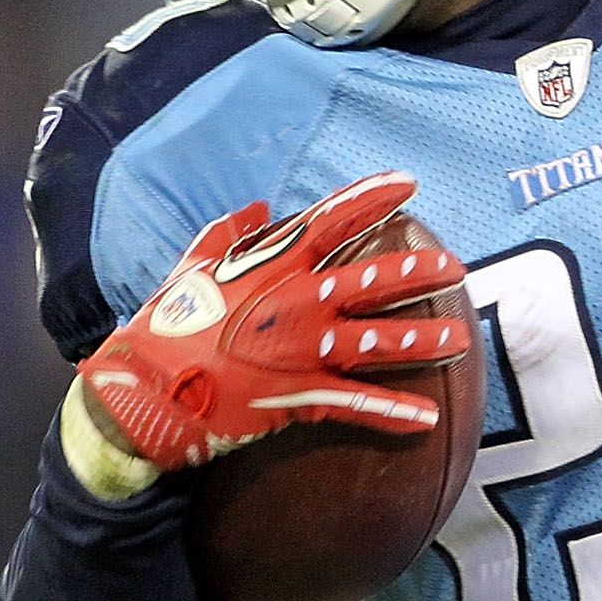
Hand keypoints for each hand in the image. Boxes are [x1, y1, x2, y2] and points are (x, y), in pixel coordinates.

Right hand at [79, 172, 468, 470]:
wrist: (142, 392)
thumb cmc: (163, 328)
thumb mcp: (191, 269)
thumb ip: (226, 235)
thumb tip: (256, 208)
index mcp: (270, 267)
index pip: (331, 222)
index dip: (371, 198)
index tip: (407, 183)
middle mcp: (296, 303)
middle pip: (372, 280)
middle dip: (417, 271)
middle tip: (454, 267)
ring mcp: (302, 351)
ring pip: (378, 341)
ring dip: (422, 340)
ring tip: (458, 337)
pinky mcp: (299, 396)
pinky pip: (358, 404)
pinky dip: (394, 413)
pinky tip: (429, 417)